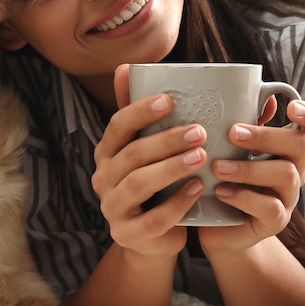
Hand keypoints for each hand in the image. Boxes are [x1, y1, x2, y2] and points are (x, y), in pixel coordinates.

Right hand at [91, 64, 207, 258]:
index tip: (170, 100)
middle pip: (131, 155)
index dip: (140, 110)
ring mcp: (113, 208)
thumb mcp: (148, 151)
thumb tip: (126, 67)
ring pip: (137, 184)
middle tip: (200, 131)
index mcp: (107, 154)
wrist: (152, 238)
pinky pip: (153, 219)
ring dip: (171, 168)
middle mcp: (103, 179)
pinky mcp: (128, 234)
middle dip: (166, 141)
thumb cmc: (156, 185)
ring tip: (201, 157)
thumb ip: (141, 115)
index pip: (117, 126)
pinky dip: (177, 203)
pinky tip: (199, 189)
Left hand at [198, 98, 304, 252]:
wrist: (216, 227)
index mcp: (288, 148)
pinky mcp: (276, 221)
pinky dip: (243, 197)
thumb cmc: (224, 178)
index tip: (292, 106)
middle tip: (232, 133)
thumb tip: (267, 96)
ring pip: (285, 175)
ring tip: (217, 167)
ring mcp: (288, 197)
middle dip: (266, 136)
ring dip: (248, 168)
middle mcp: (295, 170)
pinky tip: (220, 192)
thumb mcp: (231, 149)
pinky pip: (271, 207)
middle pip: (300, 145)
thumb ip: (246, 123)